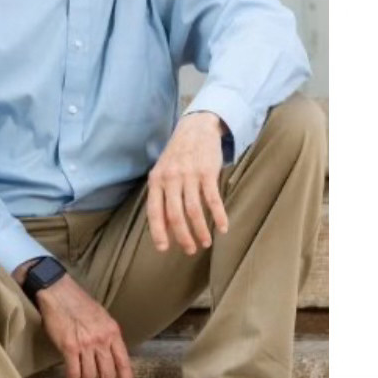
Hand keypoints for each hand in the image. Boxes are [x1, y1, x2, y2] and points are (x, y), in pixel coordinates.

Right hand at [34, 275, 132, 377]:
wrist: (59, 292)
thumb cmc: (79, 303)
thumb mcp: (101, 316)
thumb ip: (107, 335)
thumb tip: (109, 353)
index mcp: (112, 331)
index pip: (123, 361)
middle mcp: (102, 339)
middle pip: (108, 372)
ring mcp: (86, 344)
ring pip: (90, 376)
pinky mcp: (70, 347)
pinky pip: (74, 372)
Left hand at [146, 111, 229, 254]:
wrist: (196, 127)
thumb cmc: (178, 154)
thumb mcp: (163, 171)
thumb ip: (162, 196)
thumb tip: (165, 227)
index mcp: (157, 179)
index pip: (154, 211)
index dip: (158, 232)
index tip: (164, 249)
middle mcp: (171, 178)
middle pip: (175, 215)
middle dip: (182, 237)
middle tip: (190, 249)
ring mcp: (190, 174)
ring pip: (194, 210)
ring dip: (200, 231)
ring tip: (205, 242)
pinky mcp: (207, 172)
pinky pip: (213, 199)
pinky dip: (219, 216)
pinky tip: (223, 227)